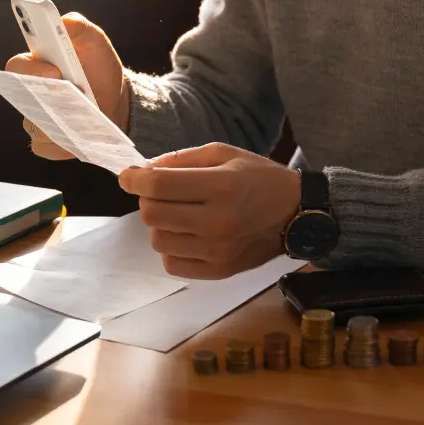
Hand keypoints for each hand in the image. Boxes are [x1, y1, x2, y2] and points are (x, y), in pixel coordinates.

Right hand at [5, 12, 128, 159]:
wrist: (116, 100)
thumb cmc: (98, 67)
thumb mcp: (94, 40)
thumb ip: (78, 25)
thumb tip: (63, 21)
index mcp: (36, 64)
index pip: (17, 66)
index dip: (31, 69)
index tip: (55, 71)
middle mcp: (29, 92)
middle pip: (21, 99)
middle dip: (45, 97)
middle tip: (71, 96)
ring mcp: (35, 118)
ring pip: (34, 124)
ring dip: (57, 121)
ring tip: (82, 118)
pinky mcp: (46, 142)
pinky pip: (45, 145)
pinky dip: (63, 142)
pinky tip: (81, 136)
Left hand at [118, 143, 300, 278]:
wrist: (296, 213)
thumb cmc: (258, 177)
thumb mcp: (224, 153)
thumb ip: (182, 160)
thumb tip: (143, 171)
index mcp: (222, 186)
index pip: (160, 187)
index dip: (135, 180)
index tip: (127, 176)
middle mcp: (219, 222)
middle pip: (152, 214)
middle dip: (147, 199)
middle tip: (160, 192)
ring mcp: (218, 251)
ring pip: (158, 240)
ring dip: (160, 223)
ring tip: (178, 213)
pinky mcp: (219, 271)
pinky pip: (171, 264)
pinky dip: (171, 247)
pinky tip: (186, 233)